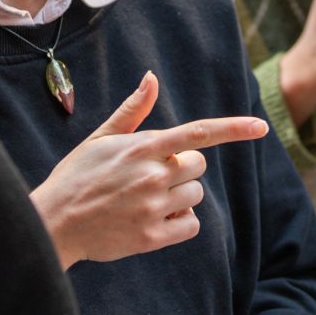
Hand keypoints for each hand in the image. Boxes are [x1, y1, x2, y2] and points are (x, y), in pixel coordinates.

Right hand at [29, 72, 267, 267]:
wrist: (54, 223)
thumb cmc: (77, 176)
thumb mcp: (101, 138)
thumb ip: (133, 110)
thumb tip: (152, 78)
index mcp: (143, 147)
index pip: (198, 133)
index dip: (234, 129)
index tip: (261, 127)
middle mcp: (152, 175)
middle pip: (199, 166)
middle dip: (183, 168)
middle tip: (151, 175)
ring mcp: (153, 207)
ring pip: (195, 194)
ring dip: (179, 195)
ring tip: (144, 199)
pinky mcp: (152, 236)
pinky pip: (190, 224)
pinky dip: (180, 221)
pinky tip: (153, 219)